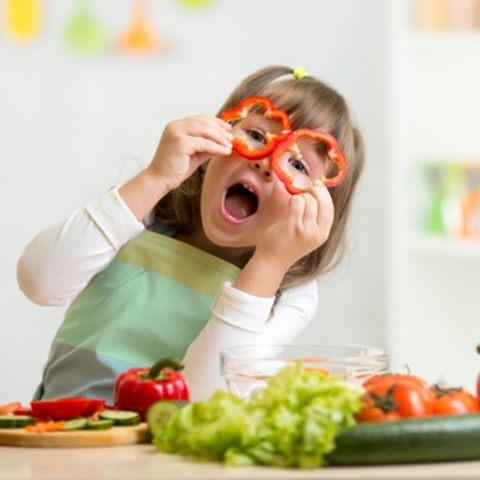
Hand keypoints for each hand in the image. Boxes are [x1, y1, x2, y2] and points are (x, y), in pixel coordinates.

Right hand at [147, 116, 232, 192]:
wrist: (159, 180)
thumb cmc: (175, 168)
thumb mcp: (195, 154)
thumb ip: (207, 146)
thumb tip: (224, 142)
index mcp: (177, 126)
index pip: (200, 119)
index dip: (216, 122)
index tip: (228, 128)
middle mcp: (175, 126)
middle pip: (204, 122)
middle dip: (220, 130)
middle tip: (232, 138)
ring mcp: (176, 133)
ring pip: (205, 130)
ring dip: (220, 138)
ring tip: (230, 145)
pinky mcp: (180, 143)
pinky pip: (204, 143)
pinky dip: (216, 147)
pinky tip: (224, 151)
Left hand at [233, 181, 333, 297]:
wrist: (272, 261)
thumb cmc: (286, 245)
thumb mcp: (307, 235)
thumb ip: (313, 219)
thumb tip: (315, 193)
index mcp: (322, 234)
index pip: (329, 209)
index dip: (325, 194)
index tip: (318, 185)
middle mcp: (317, 233)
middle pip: (322, 202)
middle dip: (314, 191)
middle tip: (304, 190)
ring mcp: (305, 230)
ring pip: (308, 200)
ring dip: (299, 197)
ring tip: (292, 204)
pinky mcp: (292, 226)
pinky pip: (296, 202)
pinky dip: (292, 199)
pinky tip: (288, 205)